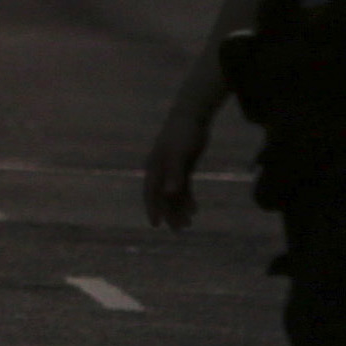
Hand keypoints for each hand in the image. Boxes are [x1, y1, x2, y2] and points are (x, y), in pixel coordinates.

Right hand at [145, 96, 215, 229]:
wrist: (193, 116)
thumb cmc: (184, 133)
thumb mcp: (180, 154)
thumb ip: (174, 174)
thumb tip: (168, 194)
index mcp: (155, 166)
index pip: (151, 192)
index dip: (152, 208)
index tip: (155, 224)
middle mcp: (161, 169)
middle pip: (163, 196)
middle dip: (170, 213)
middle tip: (179, 230)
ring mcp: (172, 169)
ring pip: (173, 194)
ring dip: (180, 208)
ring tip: (189, 223)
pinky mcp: (183, 167)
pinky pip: (183, 187)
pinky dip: (188, 198)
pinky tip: (195, 209)